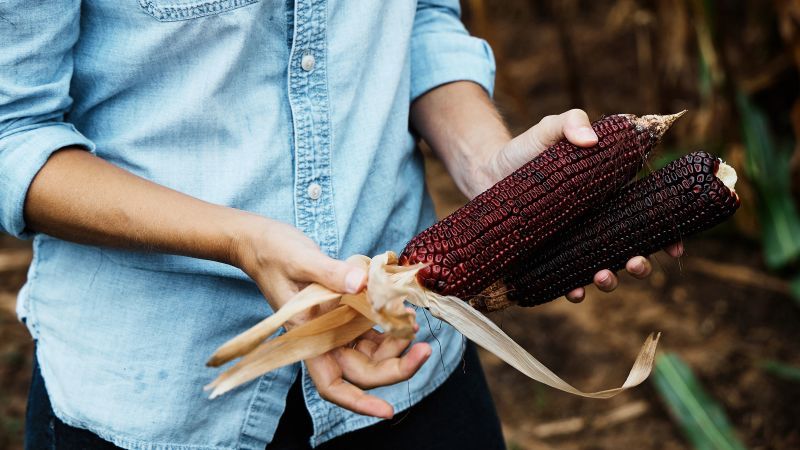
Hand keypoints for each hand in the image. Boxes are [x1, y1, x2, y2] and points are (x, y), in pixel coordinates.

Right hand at [232, 217, 430, 417]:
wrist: (261, 242)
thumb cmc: (273, 254)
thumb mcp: (302, 260)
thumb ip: (331, 272)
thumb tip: (364, 283)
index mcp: (307, 337)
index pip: (332, 385)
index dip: (359, 403)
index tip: (388, 410)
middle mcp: (323, 338)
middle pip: (363, 371)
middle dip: (396, 365)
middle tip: (425, 348)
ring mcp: (334, 326)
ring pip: (372, 352)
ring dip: (396, 343)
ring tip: (412, 319)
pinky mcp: (343, 311)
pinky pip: (371, 328)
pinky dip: (390, 323)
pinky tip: (404, 309)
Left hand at [479, 109, 682, 302]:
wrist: (484, 171)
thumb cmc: (524, 151)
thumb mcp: (549, 130)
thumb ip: (570, 123)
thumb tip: (590, 139)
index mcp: (607, 196)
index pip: (646, 216)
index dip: (667, 235)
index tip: (676, 245)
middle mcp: (594, 224)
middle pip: (629, 250)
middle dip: (640, 264)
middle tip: (635, 263)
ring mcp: (571, 243)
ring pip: (601, 270)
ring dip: (610, 281)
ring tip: (603, 276)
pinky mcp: (545, 258)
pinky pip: (563, 281)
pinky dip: (572, 291)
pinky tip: (574, 292)